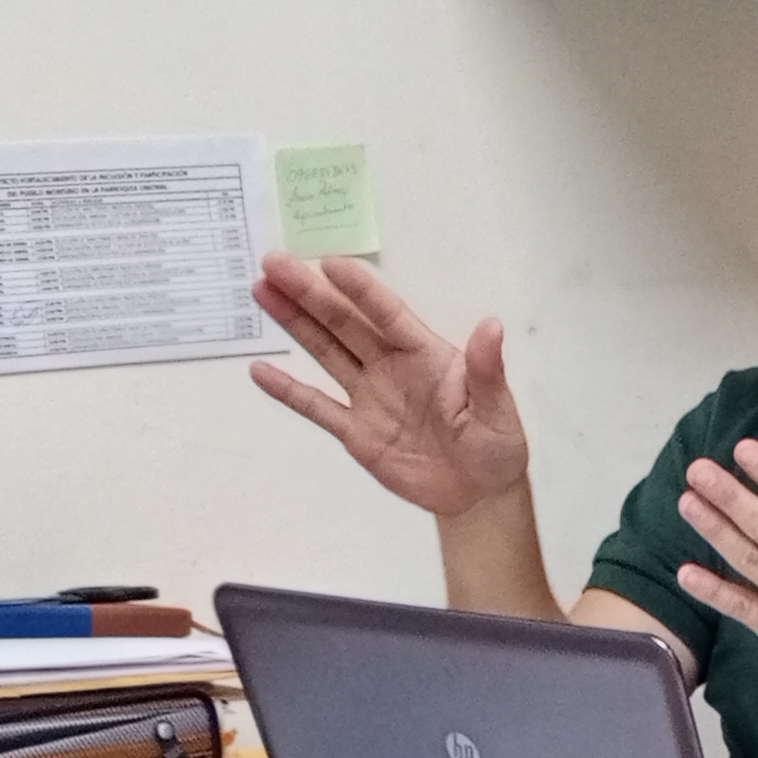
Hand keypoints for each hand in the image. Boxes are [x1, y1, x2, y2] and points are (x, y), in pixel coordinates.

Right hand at [248, 255, 530, 516]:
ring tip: (263, 291)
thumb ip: (486, 370)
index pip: (387, 313)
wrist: (479, 495)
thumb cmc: (495, 445)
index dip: (360, 289)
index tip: (330, 263)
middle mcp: (390, 366)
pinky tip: (260, 371)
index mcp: (424, 354)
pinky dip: (289, 391)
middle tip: (274, 263)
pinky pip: (317, 407)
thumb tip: (492, 326)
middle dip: (309, 293)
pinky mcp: (356, 432)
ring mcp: (369, 397)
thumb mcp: (497, 409)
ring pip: (325, 352)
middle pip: (344, 323)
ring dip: (294, 323)